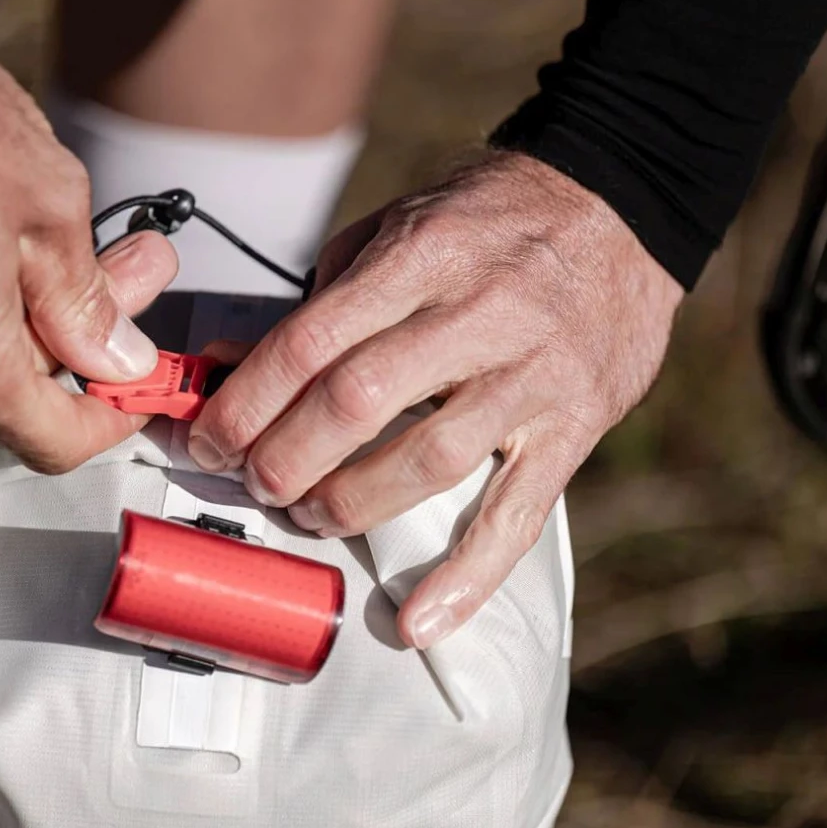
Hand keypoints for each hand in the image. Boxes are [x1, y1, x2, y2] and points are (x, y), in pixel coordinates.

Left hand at [186, 152, 683, 646]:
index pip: (311, 342)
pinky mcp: (574, 427)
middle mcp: (478, 314)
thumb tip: (227, 361)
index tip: (206, 439)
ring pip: (426, 462)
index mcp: (422, 257)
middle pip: (356, 403)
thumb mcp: (399, 224)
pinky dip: (467, 577)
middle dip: (284, 459)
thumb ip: (322, 295)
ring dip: (349, 505)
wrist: (621, 206)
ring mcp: (531, 376)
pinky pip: (518, 514)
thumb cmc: (491, 219)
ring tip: (309, 517)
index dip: (246, 402)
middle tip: (252, 483)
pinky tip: (418, 621)